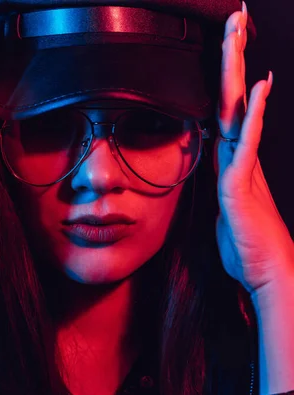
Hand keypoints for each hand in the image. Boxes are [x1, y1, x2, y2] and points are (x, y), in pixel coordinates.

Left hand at [215, 1, 293, 298]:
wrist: (268, 274)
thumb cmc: (248, 249)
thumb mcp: (226, 216)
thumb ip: (223, 194)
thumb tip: (220, 186)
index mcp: (233, 165)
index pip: (226, 114)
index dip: (226, 82)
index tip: (227, 49)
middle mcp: (239, 159)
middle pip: (232, 100)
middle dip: (232, 58)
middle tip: (235, 18)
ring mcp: (242, 168)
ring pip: (236, 111)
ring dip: (236, 71)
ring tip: (238, 32)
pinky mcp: (242, 184)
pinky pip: (245, 143)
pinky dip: (251, 115)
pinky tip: (256, 88)